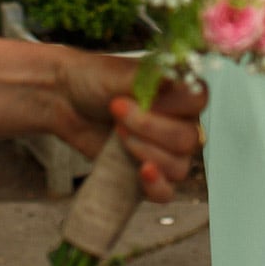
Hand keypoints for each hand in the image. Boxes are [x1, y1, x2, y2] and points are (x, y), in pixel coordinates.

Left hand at [57, 51, 207, 202]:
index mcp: (180, 91)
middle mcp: (181, 122)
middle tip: (118, 113)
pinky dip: (156, 185)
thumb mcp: (119, 73)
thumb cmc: (95, 80)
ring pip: (179, 166)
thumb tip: (175, 73)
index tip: (140, 97)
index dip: (171, 104)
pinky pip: (166, 192)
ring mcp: (167, 151)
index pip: (198, 101)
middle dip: (150, 129)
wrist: (67, 100)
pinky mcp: (149, 175)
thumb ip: (150, 76)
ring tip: (117, 133)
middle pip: (188, 138)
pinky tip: (142, 172)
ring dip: (145, 151)